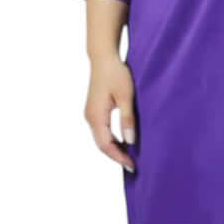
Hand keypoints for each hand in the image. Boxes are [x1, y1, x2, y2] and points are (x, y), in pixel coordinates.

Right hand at [84, 53, 136, 171]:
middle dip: (116, 156)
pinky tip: (123, 142)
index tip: (132, 165)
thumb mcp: (126, 96)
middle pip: (102, 145)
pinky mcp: (94, 111)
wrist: (103, 58)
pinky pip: (101, 132)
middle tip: (133, 165)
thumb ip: (127, 119)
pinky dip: (111, 140)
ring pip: (100, 139)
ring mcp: (90, 114)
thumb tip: (129, 141)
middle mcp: (90, 117)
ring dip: (114, 149)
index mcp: (96, 116)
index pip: (106, 144)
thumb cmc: (116, 74)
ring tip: (130, 157)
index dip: (119, 157)